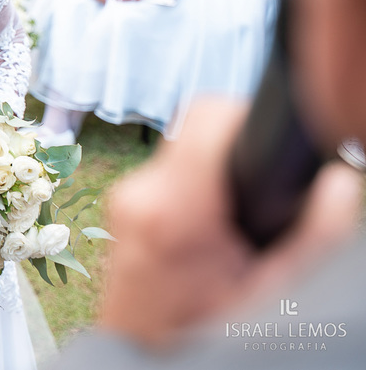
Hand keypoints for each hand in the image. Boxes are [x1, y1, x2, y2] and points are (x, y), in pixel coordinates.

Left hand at [99, 100, 362, 347]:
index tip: (279, 156)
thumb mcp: (272, 296)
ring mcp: (123, 198)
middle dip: (242, 157)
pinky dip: (202, 190)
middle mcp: (138, 193)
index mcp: (171, 210)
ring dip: (222, 175)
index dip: (252, 121)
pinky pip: (172, 175)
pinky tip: (219, 233)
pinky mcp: (124, 208)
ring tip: (244, 227)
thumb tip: (337, 182)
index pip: (209, 115)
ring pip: (187, 151)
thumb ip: (313, 235)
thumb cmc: (202, 339)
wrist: (143, 367)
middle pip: (200, 130)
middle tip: (268, 203)